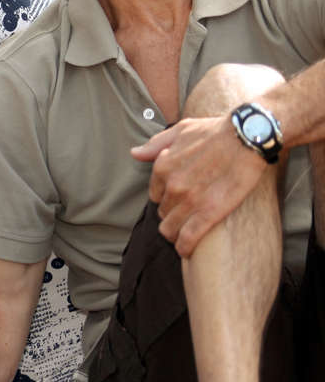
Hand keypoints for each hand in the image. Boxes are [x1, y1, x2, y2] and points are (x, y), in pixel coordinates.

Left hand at [130, 114, 269, 256]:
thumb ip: (155, 145)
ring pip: (170, 228)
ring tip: (183, 235)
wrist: (246, 137)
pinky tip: (186, 250)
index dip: (165, 199)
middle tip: (184, 216)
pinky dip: (185, 247)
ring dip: (174, 233)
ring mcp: (190, 201)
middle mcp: (172, 186)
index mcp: (162, 167)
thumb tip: (135, 154)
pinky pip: (189, 237)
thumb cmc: (215, 131)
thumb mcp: (180, 131)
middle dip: (171, 215)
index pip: (154, 195)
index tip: (175, 201)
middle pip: (163, 212)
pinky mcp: (210, 213)